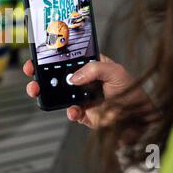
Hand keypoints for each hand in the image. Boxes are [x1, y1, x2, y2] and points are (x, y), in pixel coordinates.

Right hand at [23, 55, 151, 128]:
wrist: (141, 119)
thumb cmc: (132, 91)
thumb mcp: (115, 71)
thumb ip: (94, 69)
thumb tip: (73, 77)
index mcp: (89, 65)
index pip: (67, 57)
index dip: (51, 54)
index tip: (38, 54)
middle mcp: (83, 80)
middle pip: (56, 74)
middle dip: (40, 73)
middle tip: (31, 72)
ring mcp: (80, 97)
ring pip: (56, 93)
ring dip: (44, 91)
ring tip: (38, 90)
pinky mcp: (82, 114)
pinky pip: (70, 112)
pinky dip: (69, 112)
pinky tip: (73, 110)